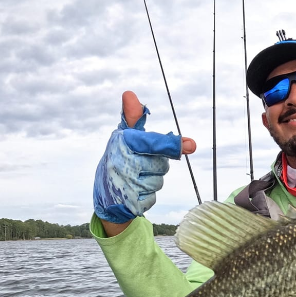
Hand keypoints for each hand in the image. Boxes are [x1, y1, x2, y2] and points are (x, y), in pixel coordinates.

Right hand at [93, 91, 195, 230]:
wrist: (103, 195)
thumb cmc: (118, 159)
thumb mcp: (123, 137)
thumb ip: (133, 119)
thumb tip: (129, 93)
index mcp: (121, 142)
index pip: (152, 143)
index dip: (172, 144)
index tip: (191, 145)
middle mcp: (121, 162)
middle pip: (161, 164)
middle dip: (156, 165)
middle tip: (141, 165)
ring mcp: (125, 184)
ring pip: (158, 182)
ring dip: (152, 181)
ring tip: (134, 179)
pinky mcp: (129, 203)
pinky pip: (152, 197)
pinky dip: (146, 196)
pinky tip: (134, 193)